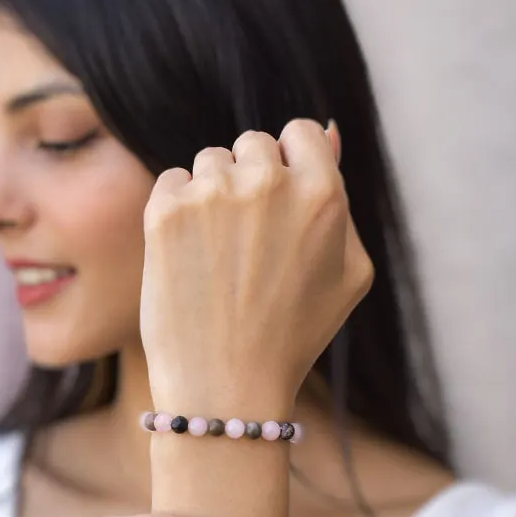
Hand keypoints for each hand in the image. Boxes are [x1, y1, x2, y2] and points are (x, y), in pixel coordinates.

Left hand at [139, 119, 373, 408]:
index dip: (290, 163)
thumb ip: (343, 201)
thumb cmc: (293, 337)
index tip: (278, 201)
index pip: (302, 132)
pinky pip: (171, 182)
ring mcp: (214, 194)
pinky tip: (188, 258)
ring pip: (210, 162)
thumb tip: (330, 130)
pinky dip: (176, 211)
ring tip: (218, 257)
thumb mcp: (349, 275)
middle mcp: (269, 183)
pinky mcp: (166, 211)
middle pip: (253, 144)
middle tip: (247, 244)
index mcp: (322, 194)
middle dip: (249, 180)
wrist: (226, 386)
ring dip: (212, 195)